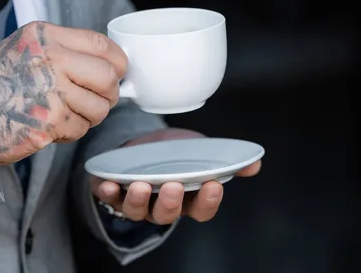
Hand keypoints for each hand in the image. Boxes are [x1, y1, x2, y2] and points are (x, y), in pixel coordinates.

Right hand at [0, 21, 126, 164]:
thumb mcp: (26, 48)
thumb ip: (64, 50)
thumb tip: (110, 65)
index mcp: (45, 36)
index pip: (101, 44)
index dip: (118, 63)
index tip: (117, 74)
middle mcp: (49, 58)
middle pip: (107, 77)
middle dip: (109, 94)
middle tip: (97, 101)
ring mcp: (49, 90)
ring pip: (99, 107)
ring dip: (90, 117)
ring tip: (68, 114)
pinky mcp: (48, 120)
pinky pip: (80, 128)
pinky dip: (72, 132)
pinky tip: (52, 126)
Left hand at [92, 128, 261, 224]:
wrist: (147, 146)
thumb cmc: (177, 155)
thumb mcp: (203, 155)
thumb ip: (227, 161)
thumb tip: (254, 163)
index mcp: (187, 200)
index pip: (201, 210)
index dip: (208, 201)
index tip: (215, 185)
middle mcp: (162, 205)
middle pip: (167, 214)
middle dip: (170, 202)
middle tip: (173, 186)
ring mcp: (138, 201)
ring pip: (137, 211)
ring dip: (137, 200)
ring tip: (139, 186)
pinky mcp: (115, 192)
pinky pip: (109, 198)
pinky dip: (106, 192)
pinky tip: (106, 184)